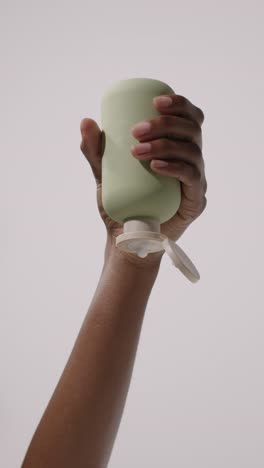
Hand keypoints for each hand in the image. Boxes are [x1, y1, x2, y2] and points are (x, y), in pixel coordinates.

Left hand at [80, 94, 206, 266]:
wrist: (126, 239)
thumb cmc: (121, 204)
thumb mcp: (105, 174)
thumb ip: (96, 151)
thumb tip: (86, 121)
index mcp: (177, 148)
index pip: (189, 118)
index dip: (179, 104)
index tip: (154, 101)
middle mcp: (191, 161)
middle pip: (192, 130)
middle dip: (166, 123)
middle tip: (137, 130)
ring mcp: (196, 181)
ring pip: (191, 151)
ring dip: (165, 145)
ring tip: (138, 150)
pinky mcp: (196, 201)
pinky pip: (191, 178)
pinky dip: (174, 168)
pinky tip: (156, 165)